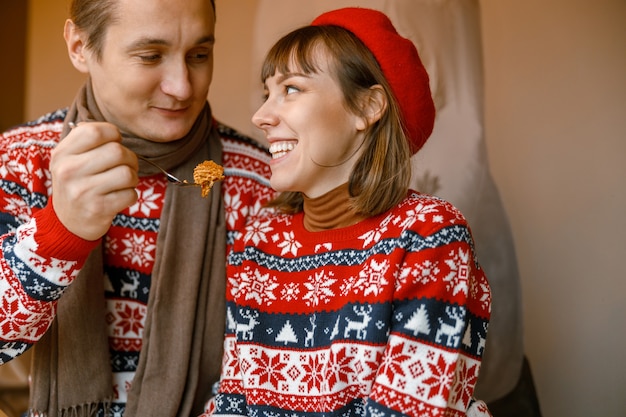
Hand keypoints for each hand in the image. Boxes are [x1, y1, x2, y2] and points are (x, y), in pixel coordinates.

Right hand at [50, 122, 138, 240]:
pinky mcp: (98, 209)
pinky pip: (130, 194)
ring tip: (122, 182)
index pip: (95, 131)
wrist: (68, 222)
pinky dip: (130, 195)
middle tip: (124, 166)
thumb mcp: (70, 158)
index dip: (113, 134)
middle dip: (129, 158)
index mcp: (62, 153)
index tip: (114, 143)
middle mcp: (69, 171)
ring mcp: (83, 191)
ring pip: (127, 173)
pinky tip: (119, 197)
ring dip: (132, 178)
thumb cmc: (77, 183)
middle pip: (117, 151)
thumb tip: (114, 131)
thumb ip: (86, 139)